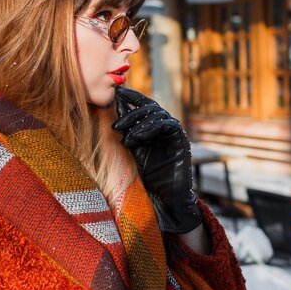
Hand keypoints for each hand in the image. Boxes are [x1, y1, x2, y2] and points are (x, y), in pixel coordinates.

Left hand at [112, 86, 201, 233]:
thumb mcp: (132, 150)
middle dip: (131, 112)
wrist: (163, 198)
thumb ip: (126, 132)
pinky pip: (168, 125)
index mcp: (153, 127)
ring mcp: (174, 133)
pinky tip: (136, 137)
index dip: (132, 96)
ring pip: (158, 114)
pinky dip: (151, 127)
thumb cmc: (146, 176)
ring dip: (138, 122)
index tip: (118, 92)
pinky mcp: (181, 140)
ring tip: (123, 135)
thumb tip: (110, 113)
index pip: (144, 105)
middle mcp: (165, 127)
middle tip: (115, 124)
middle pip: (150, 107)